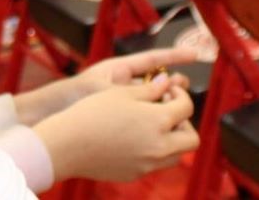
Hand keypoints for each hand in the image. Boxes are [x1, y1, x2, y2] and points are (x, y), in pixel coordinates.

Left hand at [23, 46, 197, 119]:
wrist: (49, 115)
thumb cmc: (71, 97)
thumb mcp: (103, 89)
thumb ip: (134, 87)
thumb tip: (164, 82)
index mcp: (118, 68)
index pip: (153, 58)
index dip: (175, 56)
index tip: (196, 55)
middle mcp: (122, 82)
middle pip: (156, 79)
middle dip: (173, 83)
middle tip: (183, 89)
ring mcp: (121, 99)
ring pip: (152, 98)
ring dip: (165, 100)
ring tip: (176, 104)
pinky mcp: (119, 115)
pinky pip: (143, 112)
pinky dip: (154, 114)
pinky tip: (163, 122)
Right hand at [33, 74, 198, 182]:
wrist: (68, 145)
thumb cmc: (92, 113)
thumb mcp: (122, 93)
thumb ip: (150, 89)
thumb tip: (167, 84)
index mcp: (159, 122)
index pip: (187, 108)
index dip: (181, 96)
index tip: (168, 91)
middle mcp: (159, 146)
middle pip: (191, 139)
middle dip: (184, 123)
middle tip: (167, 112)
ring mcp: (148, 164)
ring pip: (176, 155)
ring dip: (172, 139)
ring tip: (152, 126)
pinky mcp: (136, 174)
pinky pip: (155, 164)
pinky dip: (154, 151)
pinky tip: (134, 138)